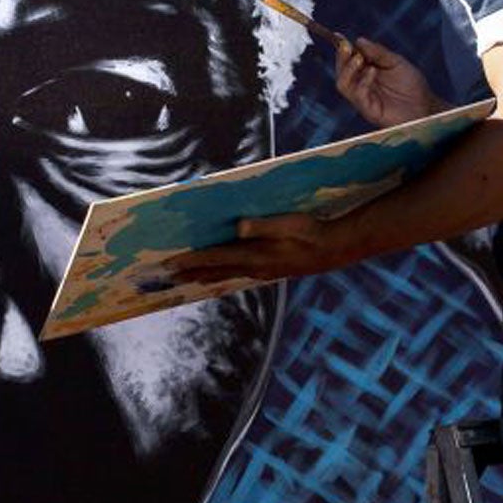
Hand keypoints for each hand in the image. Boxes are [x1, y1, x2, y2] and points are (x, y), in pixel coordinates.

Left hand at [167, 214, 355, 285]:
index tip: (171, 263)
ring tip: (188, 278)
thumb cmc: (310, 233)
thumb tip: (238, 226)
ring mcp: (262, 271)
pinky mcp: (269, 270)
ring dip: (205, 275)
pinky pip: (238, 274)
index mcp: (254, 256)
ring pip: (226, 275)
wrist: (333, 249)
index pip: (215, 259)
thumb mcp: (286, 224)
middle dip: (191, 272)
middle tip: (169, 275)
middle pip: (215, 271)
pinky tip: (221, 274)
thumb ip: (261, 226)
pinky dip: (222, 274)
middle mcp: (254, 267)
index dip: (192, 260)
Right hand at [336, 36, 437, 127]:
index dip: (342, 49)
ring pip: (343, 84)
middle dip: (341, 58)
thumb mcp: (396, 62)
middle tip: (346, 46)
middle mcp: (361, 85)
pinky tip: (373, 71)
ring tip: (359, 58)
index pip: (348, 60)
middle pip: (341, 72)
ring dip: (348, 69)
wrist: (425, 104)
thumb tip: (359, 41)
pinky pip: (358, 96)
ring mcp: (363, 98)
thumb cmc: (412, 84)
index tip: (338, 36)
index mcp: (366, 72)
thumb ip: (378, 53)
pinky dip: (363, 82)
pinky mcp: (368, 110)